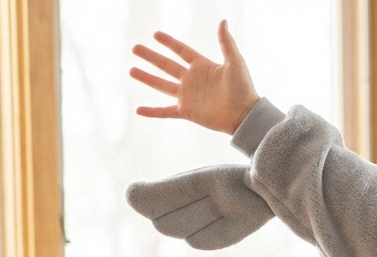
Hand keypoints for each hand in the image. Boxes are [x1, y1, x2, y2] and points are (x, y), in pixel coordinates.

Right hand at [130, 20, 259, 134]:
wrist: (244, 115)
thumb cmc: (243, 88)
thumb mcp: (235, 62)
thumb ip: (226, 42)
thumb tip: (223, 21)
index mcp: (203, 66)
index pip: (182, 51)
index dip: (169, 43)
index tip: (155, 35)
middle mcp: (192, 80)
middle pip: (167, 65)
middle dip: (151, 57)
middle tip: (135, 48)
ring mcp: (188, 96)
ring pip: (162, 85)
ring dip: (147, 78)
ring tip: (131, 71)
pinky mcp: (187, 111)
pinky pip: (165, 112)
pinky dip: (152, 112)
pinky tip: (138, 110)